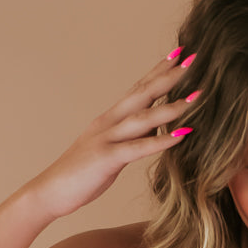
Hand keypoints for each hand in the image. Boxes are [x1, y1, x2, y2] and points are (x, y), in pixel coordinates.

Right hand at [25, 51, 199, 218]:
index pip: (138, 89)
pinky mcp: (106, 158)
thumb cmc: (80, 175)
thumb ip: (131, 138)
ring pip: (143, 118)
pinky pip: (138, 147)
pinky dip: (161, 141)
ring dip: (172, 106)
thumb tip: (154, 130)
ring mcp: (106, 138)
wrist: (49, 192)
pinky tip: (181, 135)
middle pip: (143, 93)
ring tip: (197, 97)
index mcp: (110, 119)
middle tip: (193, 59)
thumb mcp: (110, 152)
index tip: (180, 55)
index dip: (158, 71)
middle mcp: (109, 122)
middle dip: (169, 76)